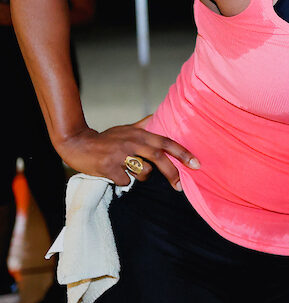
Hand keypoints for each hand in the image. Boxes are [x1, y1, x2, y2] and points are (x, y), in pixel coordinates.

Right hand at [57, 122, 199, 189]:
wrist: (76, 143)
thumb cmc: (105, 139)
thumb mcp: (126, 129)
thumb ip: (144, 125)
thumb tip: (159, 116)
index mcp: (139, 134)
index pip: (166, 142)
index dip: (183, 153)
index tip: (197, 164)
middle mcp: (132, 143)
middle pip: (159, 158)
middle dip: (172, 173)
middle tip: (180, 186)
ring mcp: (119, 155)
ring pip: (143, 172)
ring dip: (141, 177)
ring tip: (130, 170)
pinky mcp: (108, 167)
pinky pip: (126, 181)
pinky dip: (123, 181)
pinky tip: (114, 174)